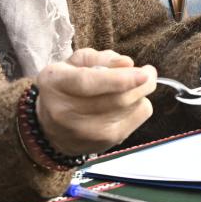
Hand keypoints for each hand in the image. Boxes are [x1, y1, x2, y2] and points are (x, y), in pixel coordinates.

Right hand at [35, 49, 156, 156]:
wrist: (52, 127)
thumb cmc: (66, 86)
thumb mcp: (74, 63)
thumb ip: (99, 59)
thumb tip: (127, 63)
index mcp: (55, 84)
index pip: (88, 83)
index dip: (118, 79)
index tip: (143, 73)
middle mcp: (66, 112)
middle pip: (117, 99)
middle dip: (142, 83)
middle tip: (148, 71)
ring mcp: (86, 132)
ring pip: (131, 108)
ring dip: (141, 92)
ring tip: (135, 84)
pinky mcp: (104, 142)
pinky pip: (137, 118)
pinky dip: (140, 105)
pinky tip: (129, 101)